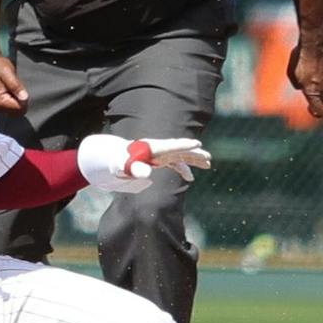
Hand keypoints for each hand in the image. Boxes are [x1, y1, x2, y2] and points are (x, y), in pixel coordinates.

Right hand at [0, 55, 28, 113]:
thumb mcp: (8, 73)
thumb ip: (16, 86)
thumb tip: (24, 97)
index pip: (19, 109)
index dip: (24, 99)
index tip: (20, 88)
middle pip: (16, 112)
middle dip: (20, 101)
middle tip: (16, 87)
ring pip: (13, 110)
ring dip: (16, 101)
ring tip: (11, 87)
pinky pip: (9, 107)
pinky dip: (12, 100)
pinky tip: (9, 90)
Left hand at [77, 135, 211, 193]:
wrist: (114, 159)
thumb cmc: (117, 162)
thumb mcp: (122, 166)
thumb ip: (133, 168)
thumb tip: (147, 173)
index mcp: (151, 148)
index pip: (170, 145)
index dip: (183, 145)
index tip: (196, 143)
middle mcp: (158, 149)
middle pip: (179, 150)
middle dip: (194, 153)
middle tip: (208, 156)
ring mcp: (160, 154)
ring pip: (180, 156)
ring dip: (194, 159)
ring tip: (208, 163)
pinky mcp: (159, 160)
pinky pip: (175, 164)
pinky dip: (183, 169)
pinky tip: (190, 178)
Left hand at [288, 35, 322, 119]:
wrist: (317, 41)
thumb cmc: (301, 57)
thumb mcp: (292, 72)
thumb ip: (296, 83)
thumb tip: (302, 87)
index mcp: (312, 90)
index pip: (319, 109)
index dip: (316, 112)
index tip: (312, 109)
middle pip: (322, 98)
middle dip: (315, 95)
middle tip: (307, 84)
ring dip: (317, 81)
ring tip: (309, 66)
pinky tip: (317, 62)